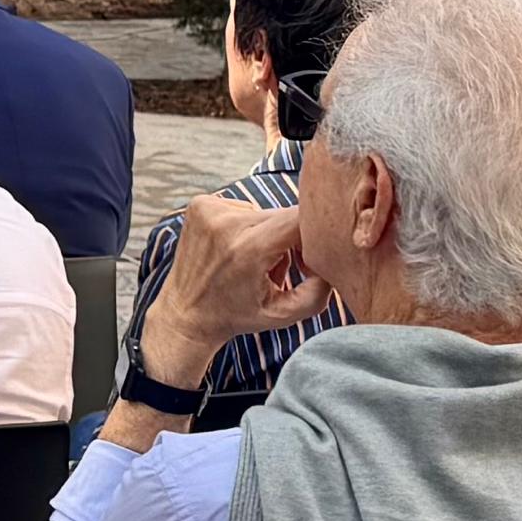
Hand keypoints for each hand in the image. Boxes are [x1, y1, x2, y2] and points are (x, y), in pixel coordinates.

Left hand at [145, 194, 322, 370]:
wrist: (185, 313)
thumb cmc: (235, 316)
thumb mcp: (284, 314)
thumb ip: (319, 291)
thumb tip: (336, 262)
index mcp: (249, 249)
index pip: (300, 219)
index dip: (315, 232)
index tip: (318, 249)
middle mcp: (227, 223)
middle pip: (283, 215)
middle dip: (292, 239)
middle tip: (282, 268)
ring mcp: (210, 209)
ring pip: (264, 212)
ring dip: (268, 233)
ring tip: (255, 262)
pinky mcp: (200, 204)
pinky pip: (243, 208)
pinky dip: (247, 226)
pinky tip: (236, 249)